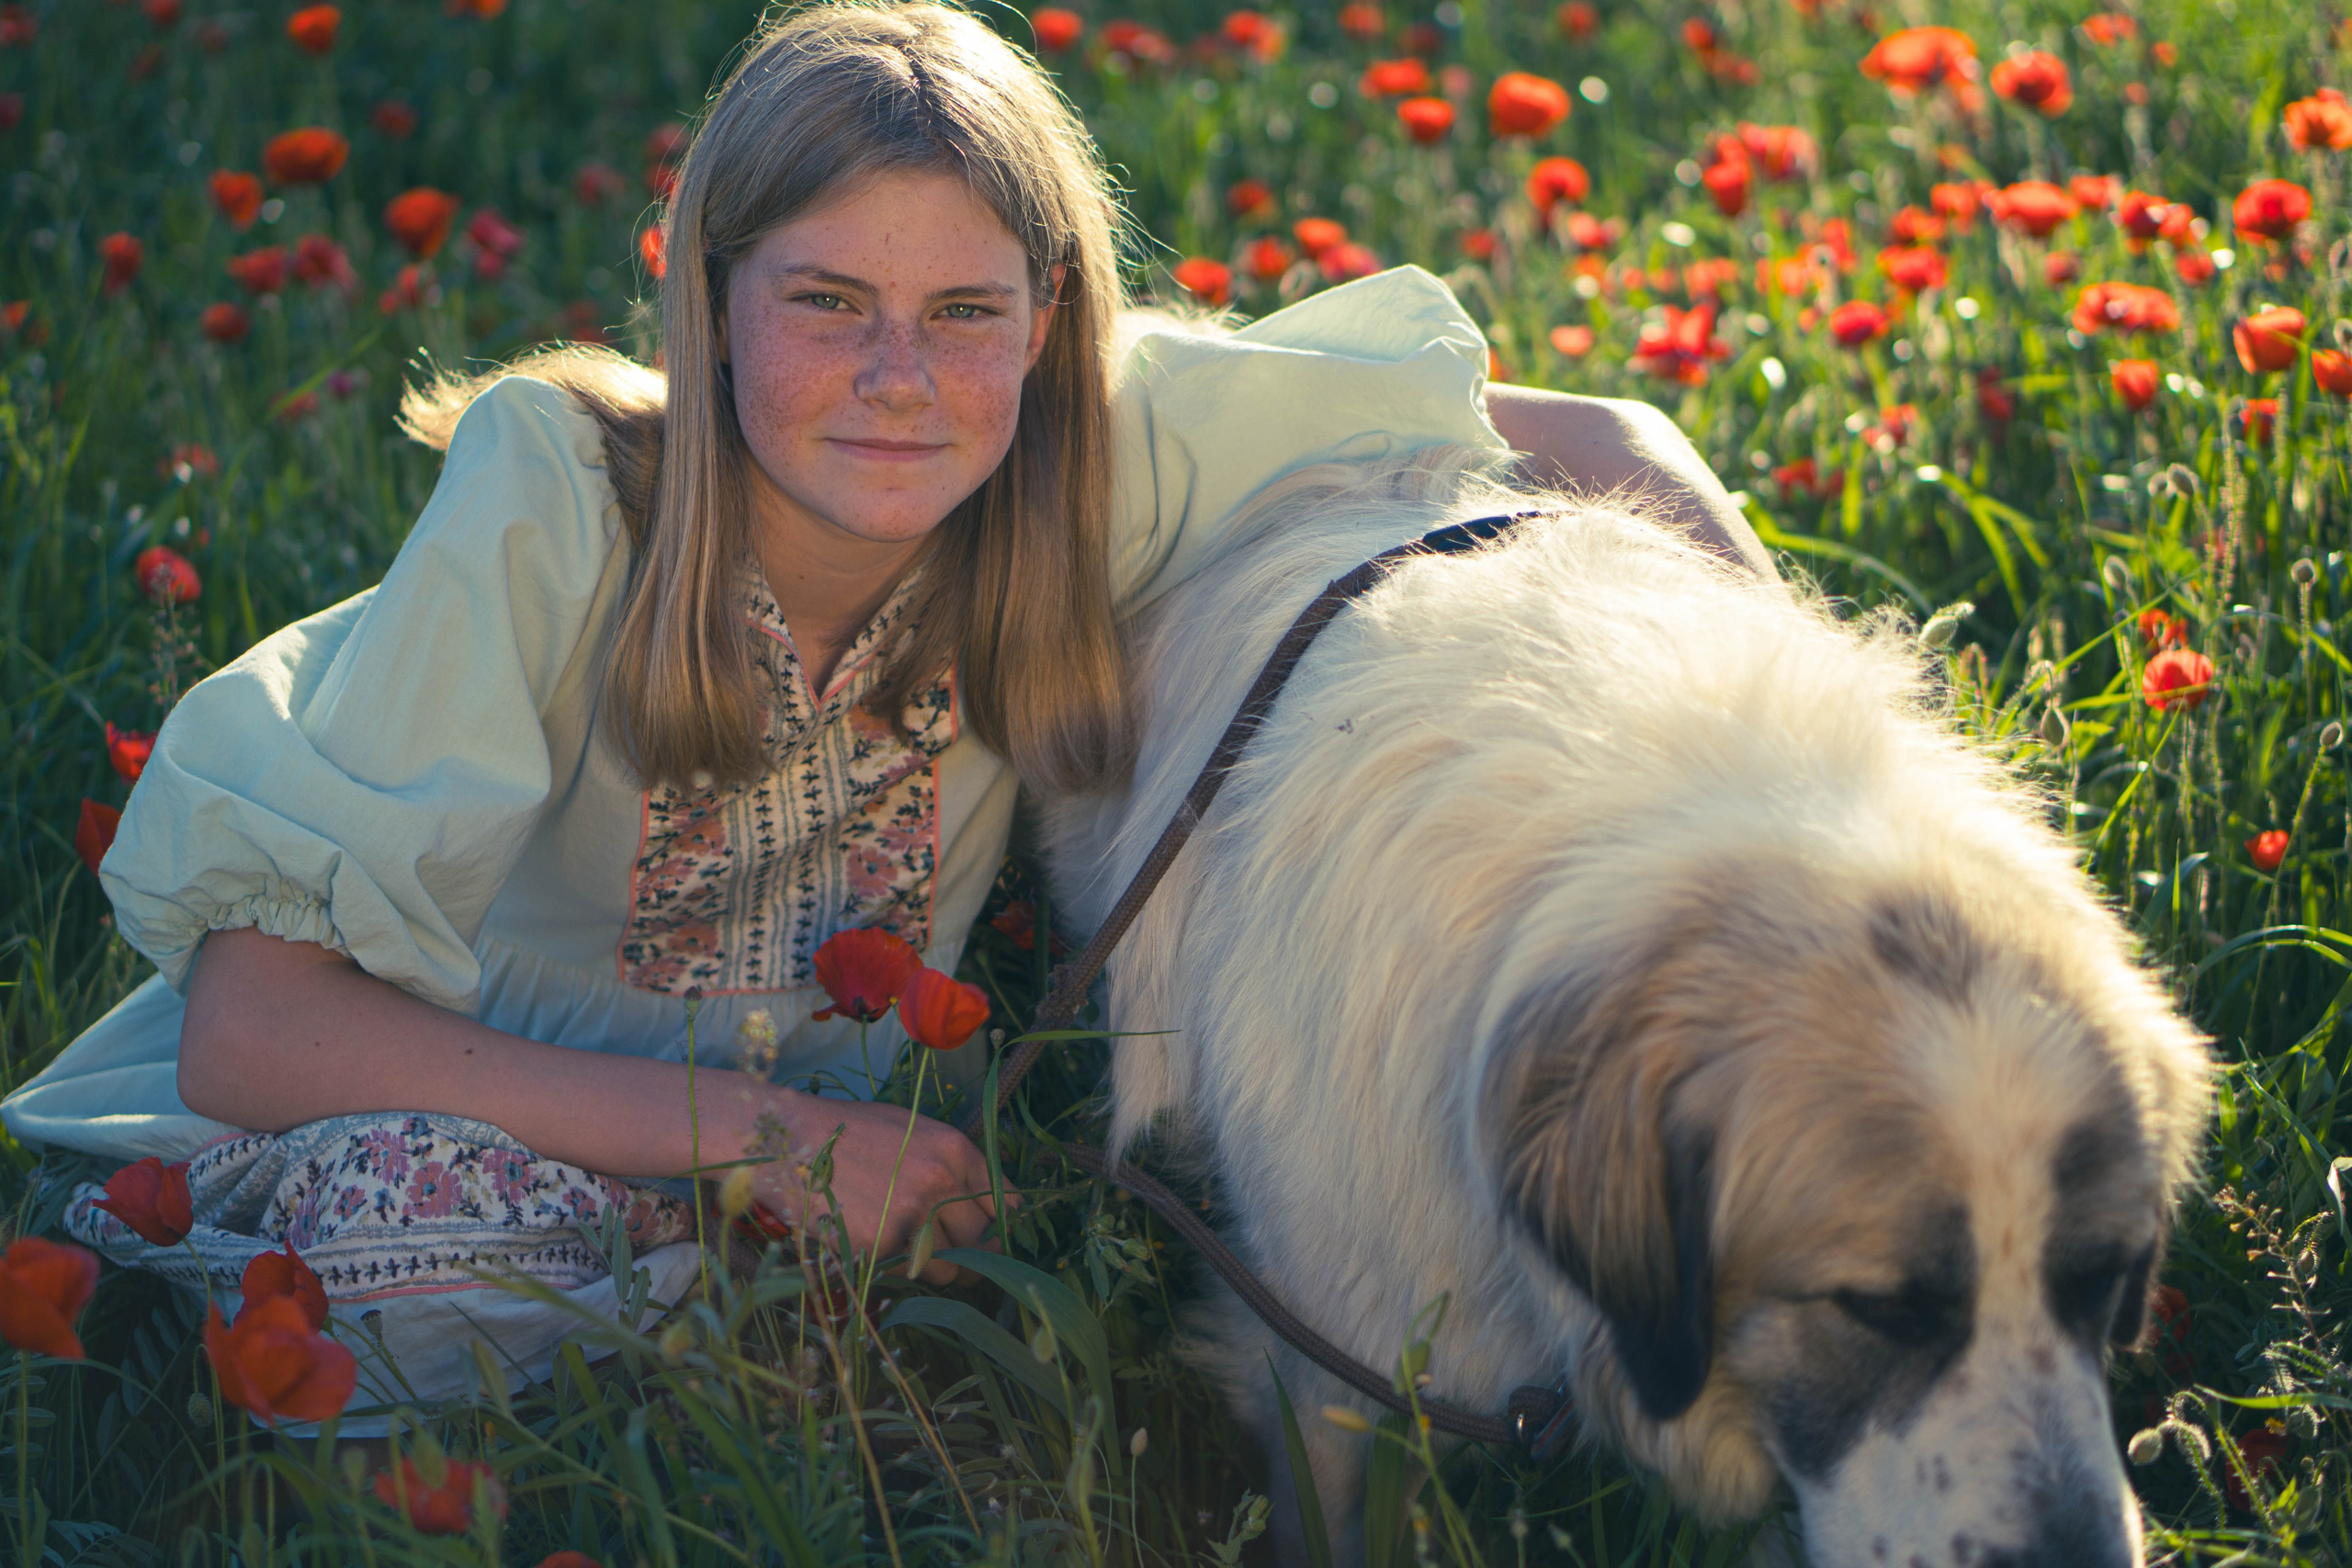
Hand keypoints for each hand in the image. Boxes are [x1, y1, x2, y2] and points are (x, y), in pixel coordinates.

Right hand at [756, 1089, 1000, 1284]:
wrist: (789, 1141)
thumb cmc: (849, 1133)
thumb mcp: (912, 1131)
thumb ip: (952, 1164)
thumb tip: (989, 1205)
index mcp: (954, 1151)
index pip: (1005, 1205)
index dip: (998, 1227)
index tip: (989, 1239)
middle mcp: (940, 1183)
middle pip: (982, 1243)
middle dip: (973, 1257)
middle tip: (956, 1260)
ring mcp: (910, 1217)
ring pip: (949, 1268)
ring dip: (937, 1268)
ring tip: (911, 1251)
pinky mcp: (878, 1246)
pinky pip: (903, 1272)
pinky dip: (894, 1266)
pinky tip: (871, 1240)